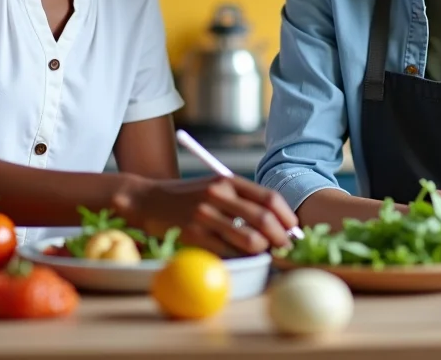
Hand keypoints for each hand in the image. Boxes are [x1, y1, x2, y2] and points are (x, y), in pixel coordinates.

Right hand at [111, 174, 297, 256]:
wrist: (148, 200)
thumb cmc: (188, 197)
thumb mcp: (215, 186)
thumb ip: (242, 199)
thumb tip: (277, 222)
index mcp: (228, 180)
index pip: (269, 198)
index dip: (287, 216)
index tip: (292, 228)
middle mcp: (218, 195)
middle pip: (265, 219)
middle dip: (281, 238)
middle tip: (284, 247)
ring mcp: (206, 216)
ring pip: (250, 240)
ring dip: (264, 250)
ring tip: (263, 252)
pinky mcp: (194, 236)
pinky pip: (229, 253)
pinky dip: (241, 258)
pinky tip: (241, 256)